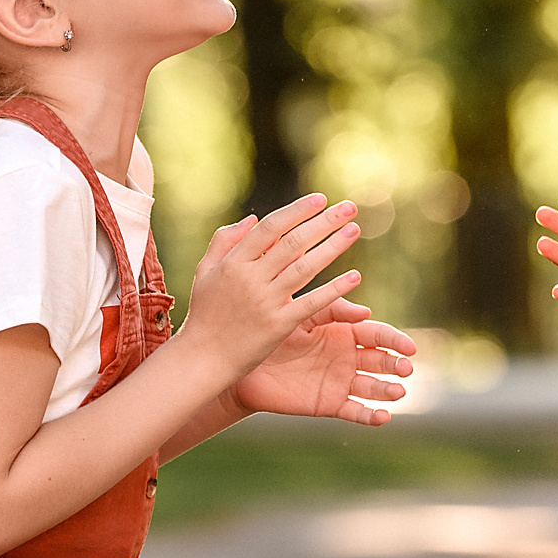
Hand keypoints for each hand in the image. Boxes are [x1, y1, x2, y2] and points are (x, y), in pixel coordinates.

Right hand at [180, 195, 365, 381]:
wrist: (203, 358)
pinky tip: (354, 277)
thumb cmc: (205, 313)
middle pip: (293, 243)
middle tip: (349, 207)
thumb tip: (252, 218)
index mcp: (233, 262)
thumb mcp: (205, 271)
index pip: (270, 228)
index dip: (297, 211)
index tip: (321, 199)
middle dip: (324, 222)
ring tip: (354, 230)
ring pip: (305, 268)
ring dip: (333, 247)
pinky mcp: (278, 325)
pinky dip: (333, 289)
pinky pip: (311, 303)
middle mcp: (250, 278)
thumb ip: (224, 241)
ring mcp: (265, 302)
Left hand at [233, 297, 415, 427]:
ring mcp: (341, 382)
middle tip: (405, 369)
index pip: (378, 335)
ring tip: (397, 392)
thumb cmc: (273, 333)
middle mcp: (348, 357)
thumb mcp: (302, 314)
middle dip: (396, 365)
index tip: (410, 347)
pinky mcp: (330, 404)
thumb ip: (332, 310)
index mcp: (345, 332)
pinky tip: (383, 417)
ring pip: (372, 387)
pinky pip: (355, 411)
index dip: (395, 340)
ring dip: (388, 390)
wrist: (245, 365)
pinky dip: (371, 415)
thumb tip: (366, 311)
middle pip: (381, 361)